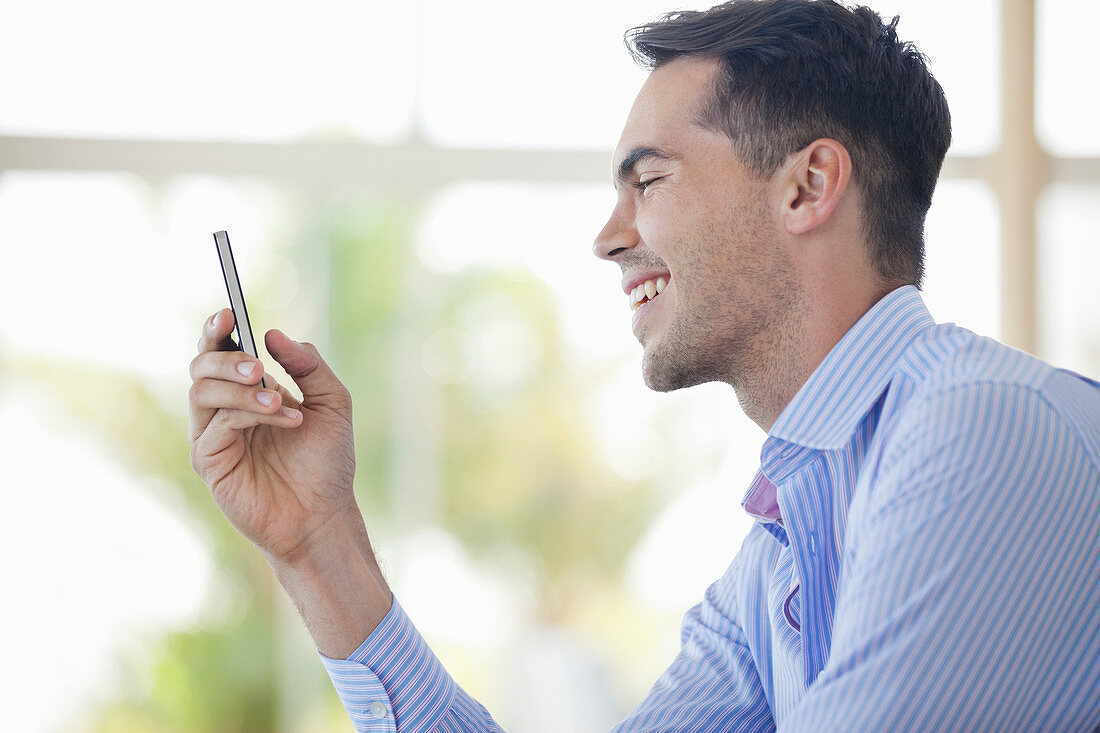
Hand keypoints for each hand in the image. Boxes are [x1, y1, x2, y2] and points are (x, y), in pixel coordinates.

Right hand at [188, 308, 356, 563]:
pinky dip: (251, 414)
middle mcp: (226, 409)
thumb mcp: (332, 403)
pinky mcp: (209, 461)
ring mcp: (214, 435)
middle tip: (257, 366)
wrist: (325, 514)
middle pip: (201, 365)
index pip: (220, 352)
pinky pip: (217, 423)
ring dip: (241, 388)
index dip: (217, 330)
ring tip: (278, 401)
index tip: (228, 314)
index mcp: (249, 391)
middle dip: (225, 357)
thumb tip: (273, 335)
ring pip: (202, 390)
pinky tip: (286, 420)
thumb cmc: (327, 462)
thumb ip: (308, 365)